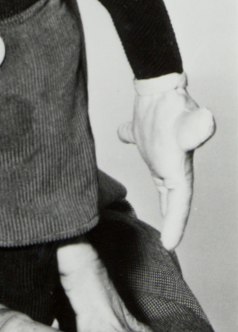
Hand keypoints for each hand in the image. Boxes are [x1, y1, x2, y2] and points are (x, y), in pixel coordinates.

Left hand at [119, 79, 214, 249]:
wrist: (161, 85)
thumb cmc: (174, 105)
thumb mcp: (186, 120)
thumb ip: (196, 127)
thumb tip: (207, 121)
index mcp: (178, 171)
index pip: (179, 205)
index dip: (176, 226)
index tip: (169, 246)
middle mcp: (171, 165)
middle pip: (172, 199)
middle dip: (172, 220)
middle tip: (168, 244)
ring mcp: (161, 152)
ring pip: (161, 180)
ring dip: (161, 197)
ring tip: (162, 214)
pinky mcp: (147, 136)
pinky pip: (140, 147)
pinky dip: (133, 145)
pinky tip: (125, 141)